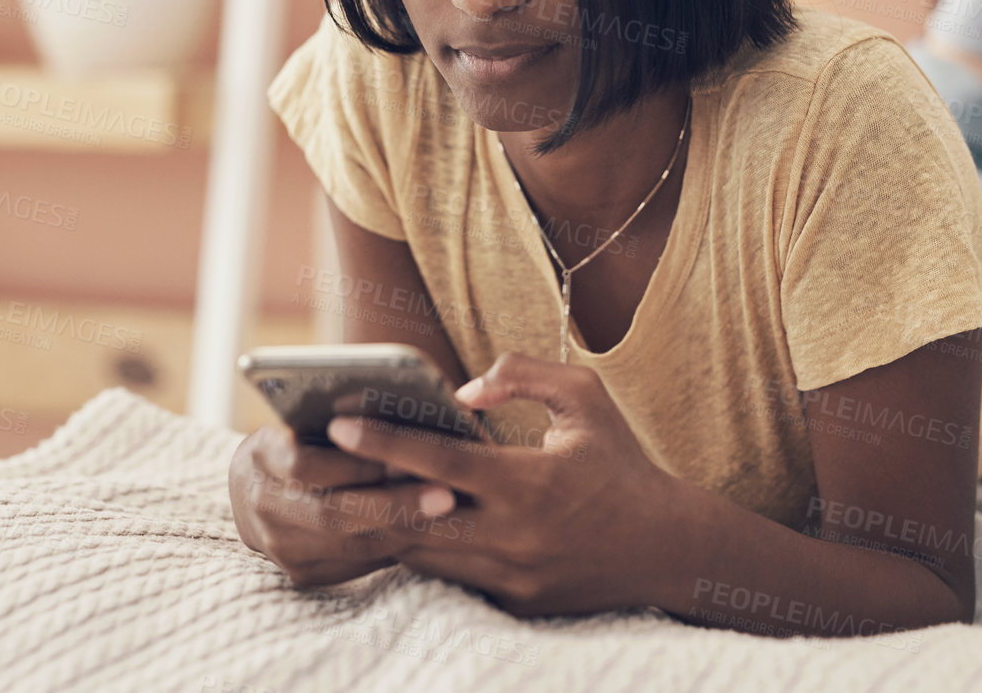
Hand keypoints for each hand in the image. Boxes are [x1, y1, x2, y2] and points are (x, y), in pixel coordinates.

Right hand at [227, 423, 439, 586]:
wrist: (254, 492)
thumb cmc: (296, 440)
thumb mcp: (304, 420)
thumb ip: (342, 419)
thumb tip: (406, 406)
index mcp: (260, 458)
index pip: (305, 466)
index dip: (356, 464)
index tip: (403, 459)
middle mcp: (261, 507)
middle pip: (331, 513)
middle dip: (392, 504)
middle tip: (445, 494)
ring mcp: (280, 547)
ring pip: (349, 545)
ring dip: (402, 528)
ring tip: (447, 512)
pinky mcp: (302, 573)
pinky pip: (356, 564)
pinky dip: (394, 546)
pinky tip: (429, 532)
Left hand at [322, 353, 680, 616]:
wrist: (666, 548)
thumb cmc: (619, 463)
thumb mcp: (586, 399)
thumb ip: (524, 376)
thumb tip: (463, 390)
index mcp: (527, 482)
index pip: (438, 462)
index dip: (383, 441)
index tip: (338, 422)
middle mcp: (512, 535)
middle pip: (412, 518)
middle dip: (360, 493)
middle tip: (316, 468)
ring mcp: (510, 577)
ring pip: (424, 554)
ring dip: (385, 524)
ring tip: (343, 492)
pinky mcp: (512, 604)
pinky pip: (451, 577)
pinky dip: (424, 552)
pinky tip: (396, 526)